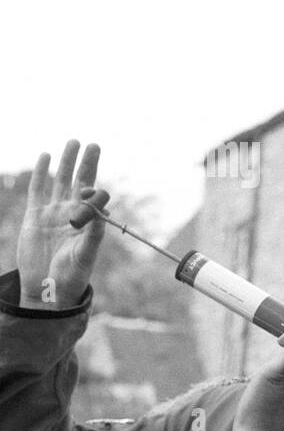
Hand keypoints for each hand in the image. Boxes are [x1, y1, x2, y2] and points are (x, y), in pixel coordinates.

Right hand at [18, 141, 110, 306]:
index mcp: (88, 221)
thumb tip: (101, 210)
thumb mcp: (87, 254)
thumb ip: (94, 233)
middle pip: (79, 181)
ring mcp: (52, 213)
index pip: (94, 194)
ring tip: (72, 143)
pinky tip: (46, 156)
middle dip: (85, 163)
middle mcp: (72, 213)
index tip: (95, 182)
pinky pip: (38, 190)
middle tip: (92, 143)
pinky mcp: (34, 216)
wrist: (47, 288)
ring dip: (66, 162)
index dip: (96, 184)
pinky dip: (42, 173)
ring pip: (60, 181)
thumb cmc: (72, 275)